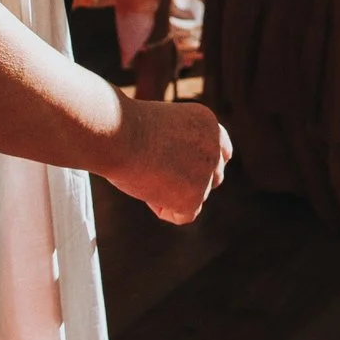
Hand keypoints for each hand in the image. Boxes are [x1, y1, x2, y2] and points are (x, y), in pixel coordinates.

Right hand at [106, 98, 230, 224]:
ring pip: (196, 197)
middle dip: (190, 183)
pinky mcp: (194, 197)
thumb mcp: (161, 128)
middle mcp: (214, 147)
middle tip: (158, 177)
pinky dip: (163, 209)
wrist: (117, 133)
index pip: (222, 152)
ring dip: (172, 194)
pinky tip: (144, 189)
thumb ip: (179, 147)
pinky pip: (184, 215)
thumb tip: (179, 175)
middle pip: (212, 178)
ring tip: (144, 175)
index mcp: (208, 123)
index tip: (189, 174)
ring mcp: (207, 173)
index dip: (205, 166)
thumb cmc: (124, 127)